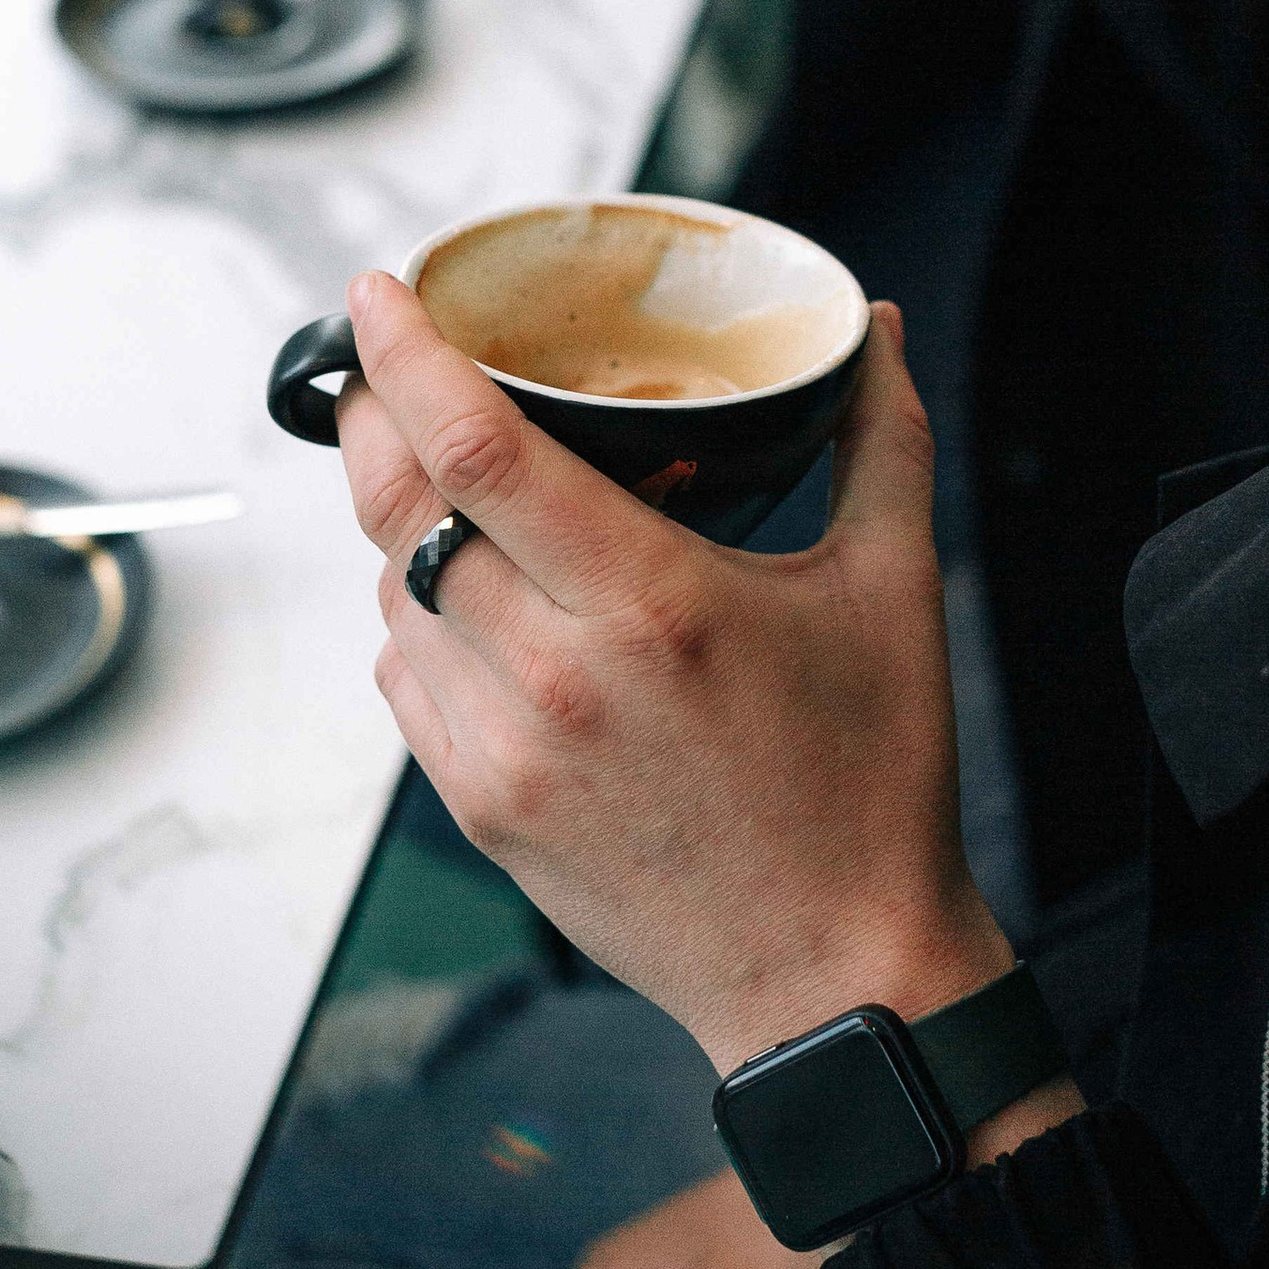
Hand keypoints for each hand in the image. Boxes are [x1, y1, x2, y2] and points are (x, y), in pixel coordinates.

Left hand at [334, 282, 1008, 1064]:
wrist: (837, 974)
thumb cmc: (868, 786)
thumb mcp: (893, 592)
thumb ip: (880, 439)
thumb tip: (884, 332)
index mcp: (652, 605)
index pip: (474, 449)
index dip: (404, 354)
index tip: (377, 294)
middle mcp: (556, 675)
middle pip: (399, 507)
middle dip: (375, 416)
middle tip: (385, 364)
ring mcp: (504, 751)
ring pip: (393, 591)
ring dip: (409, 526)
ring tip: (472, 501)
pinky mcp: (481, 809)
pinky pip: (406, 678)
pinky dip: (424, 622)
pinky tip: (489, 611)